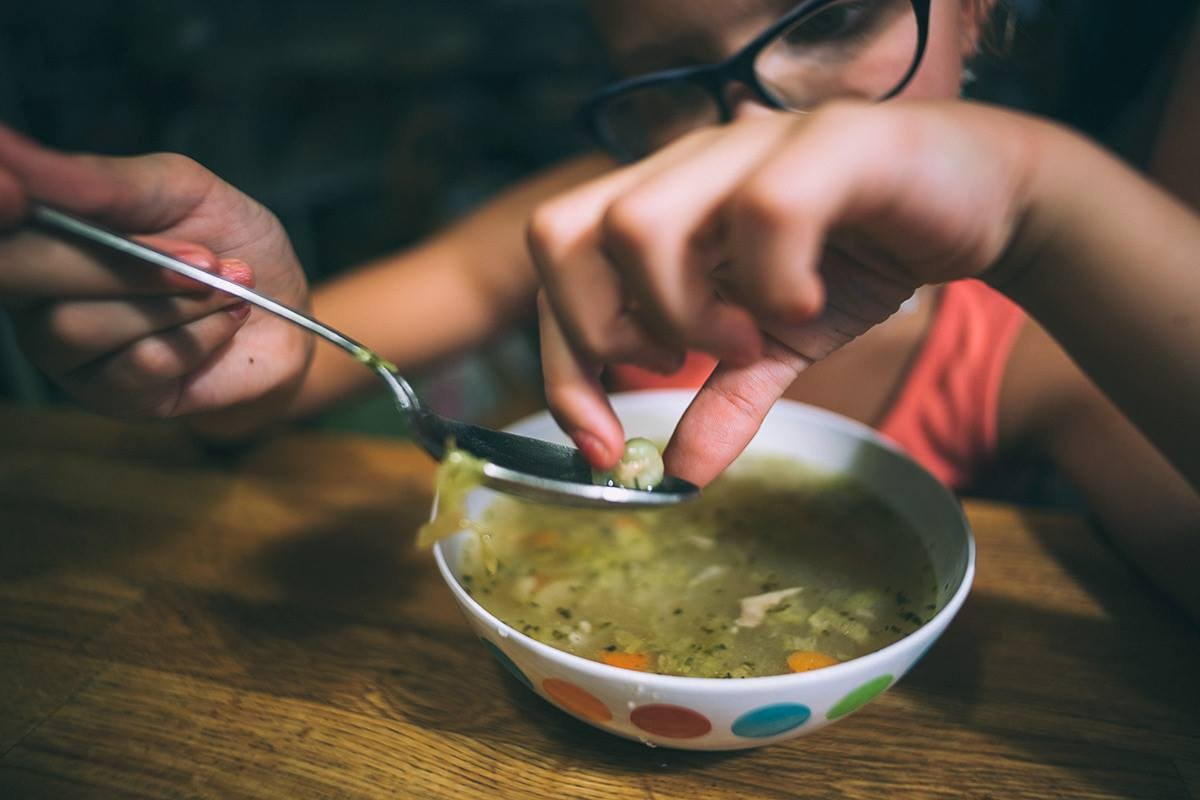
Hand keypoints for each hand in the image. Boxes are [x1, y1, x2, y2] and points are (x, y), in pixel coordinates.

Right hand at [0, 125, 312, 436]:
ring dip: (174, 304)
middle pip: (21, 272)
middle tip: (208, 258)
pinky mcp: (110, 395)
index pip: (3, 218)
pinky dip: (196, 337)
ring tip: (227, 288)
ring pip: (77, 326)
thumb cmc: (228, 244)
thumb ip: (98, 181)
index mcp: (41, 229)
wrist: (285, 312)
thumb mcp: (176, 189)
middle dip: (123, 262)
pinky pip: (137, 364)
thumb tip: (12, 152)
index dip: (5, 197)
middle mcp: (34, 291)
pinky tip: (225, 324)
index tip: (18, 191)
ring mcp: (64, 350)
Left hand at [528, 101, 1040, 483]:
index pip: (556, 265)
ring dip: (680, 313)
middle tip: (674, 366)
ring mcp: (752, 144)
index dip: (561, 363)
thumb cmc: (861, 257)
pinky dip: (770, 285)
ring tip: (744, 339)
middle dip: (599, 331)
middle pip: (561, 234)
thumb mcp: (781, 343)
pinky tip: (803, 307)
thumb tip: (679, 477)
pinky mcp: (831, 144)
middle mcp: (689, 163)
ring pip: (639, 223)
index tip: (599, 447)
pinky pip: (764, 212)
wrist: (983, 197)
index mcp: (663, 200)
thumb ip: (726, 399)